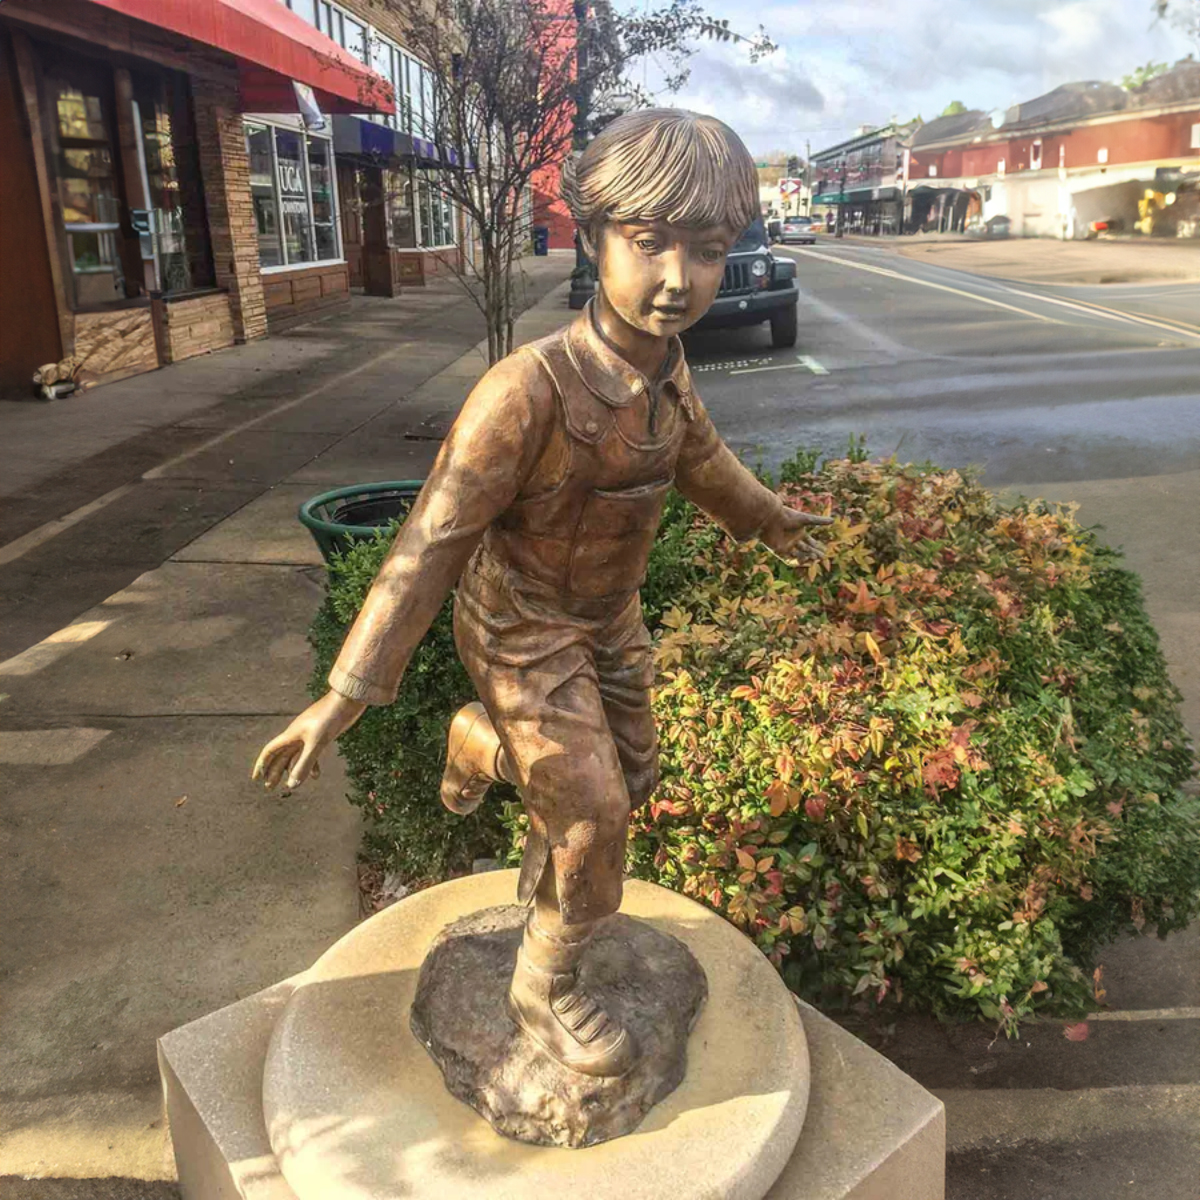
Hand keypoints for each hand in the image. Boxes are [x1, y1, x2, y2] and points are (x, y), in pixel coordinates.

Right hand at [252, 691, 366, 789]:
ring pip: (295, 756)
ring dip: (291, 770)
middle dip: (274, 772)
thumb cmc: (329, 718)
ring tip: (289, 786)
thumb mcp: (316, 743)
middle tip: (269, 787)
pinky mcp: (321, 736)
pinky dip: (311, 765)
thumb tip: (291, 786)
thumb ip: (304, 764)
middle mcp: (297, 736)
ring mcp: (309, 736)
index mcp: (291, 735)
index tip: (255, 778)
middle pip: (281, 756)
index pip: (270, 751)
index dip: (262, 765)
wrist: (347, 700)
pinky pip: (311, 753)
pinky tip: (315, 776)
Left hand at [760, 503, 833, 560]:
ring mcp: (786, 546)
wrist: (771, 518)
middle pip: (806, 550)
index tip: (824, 550)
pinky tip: (805, 559)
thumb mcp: (806, 519)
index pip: (810, 542)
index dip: (817, 546)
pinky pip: (789, 558)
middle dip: (814, 553)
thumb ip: (819, 521)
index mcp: (799, 532)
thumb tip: (833, 520)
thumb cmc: (788, 517)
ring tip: (816, 557)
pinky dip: (797, 560)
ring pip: (799, 555)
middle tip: (822, 557)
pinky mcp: (779, 550)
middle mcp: (793, 540)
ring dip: (807, 556)